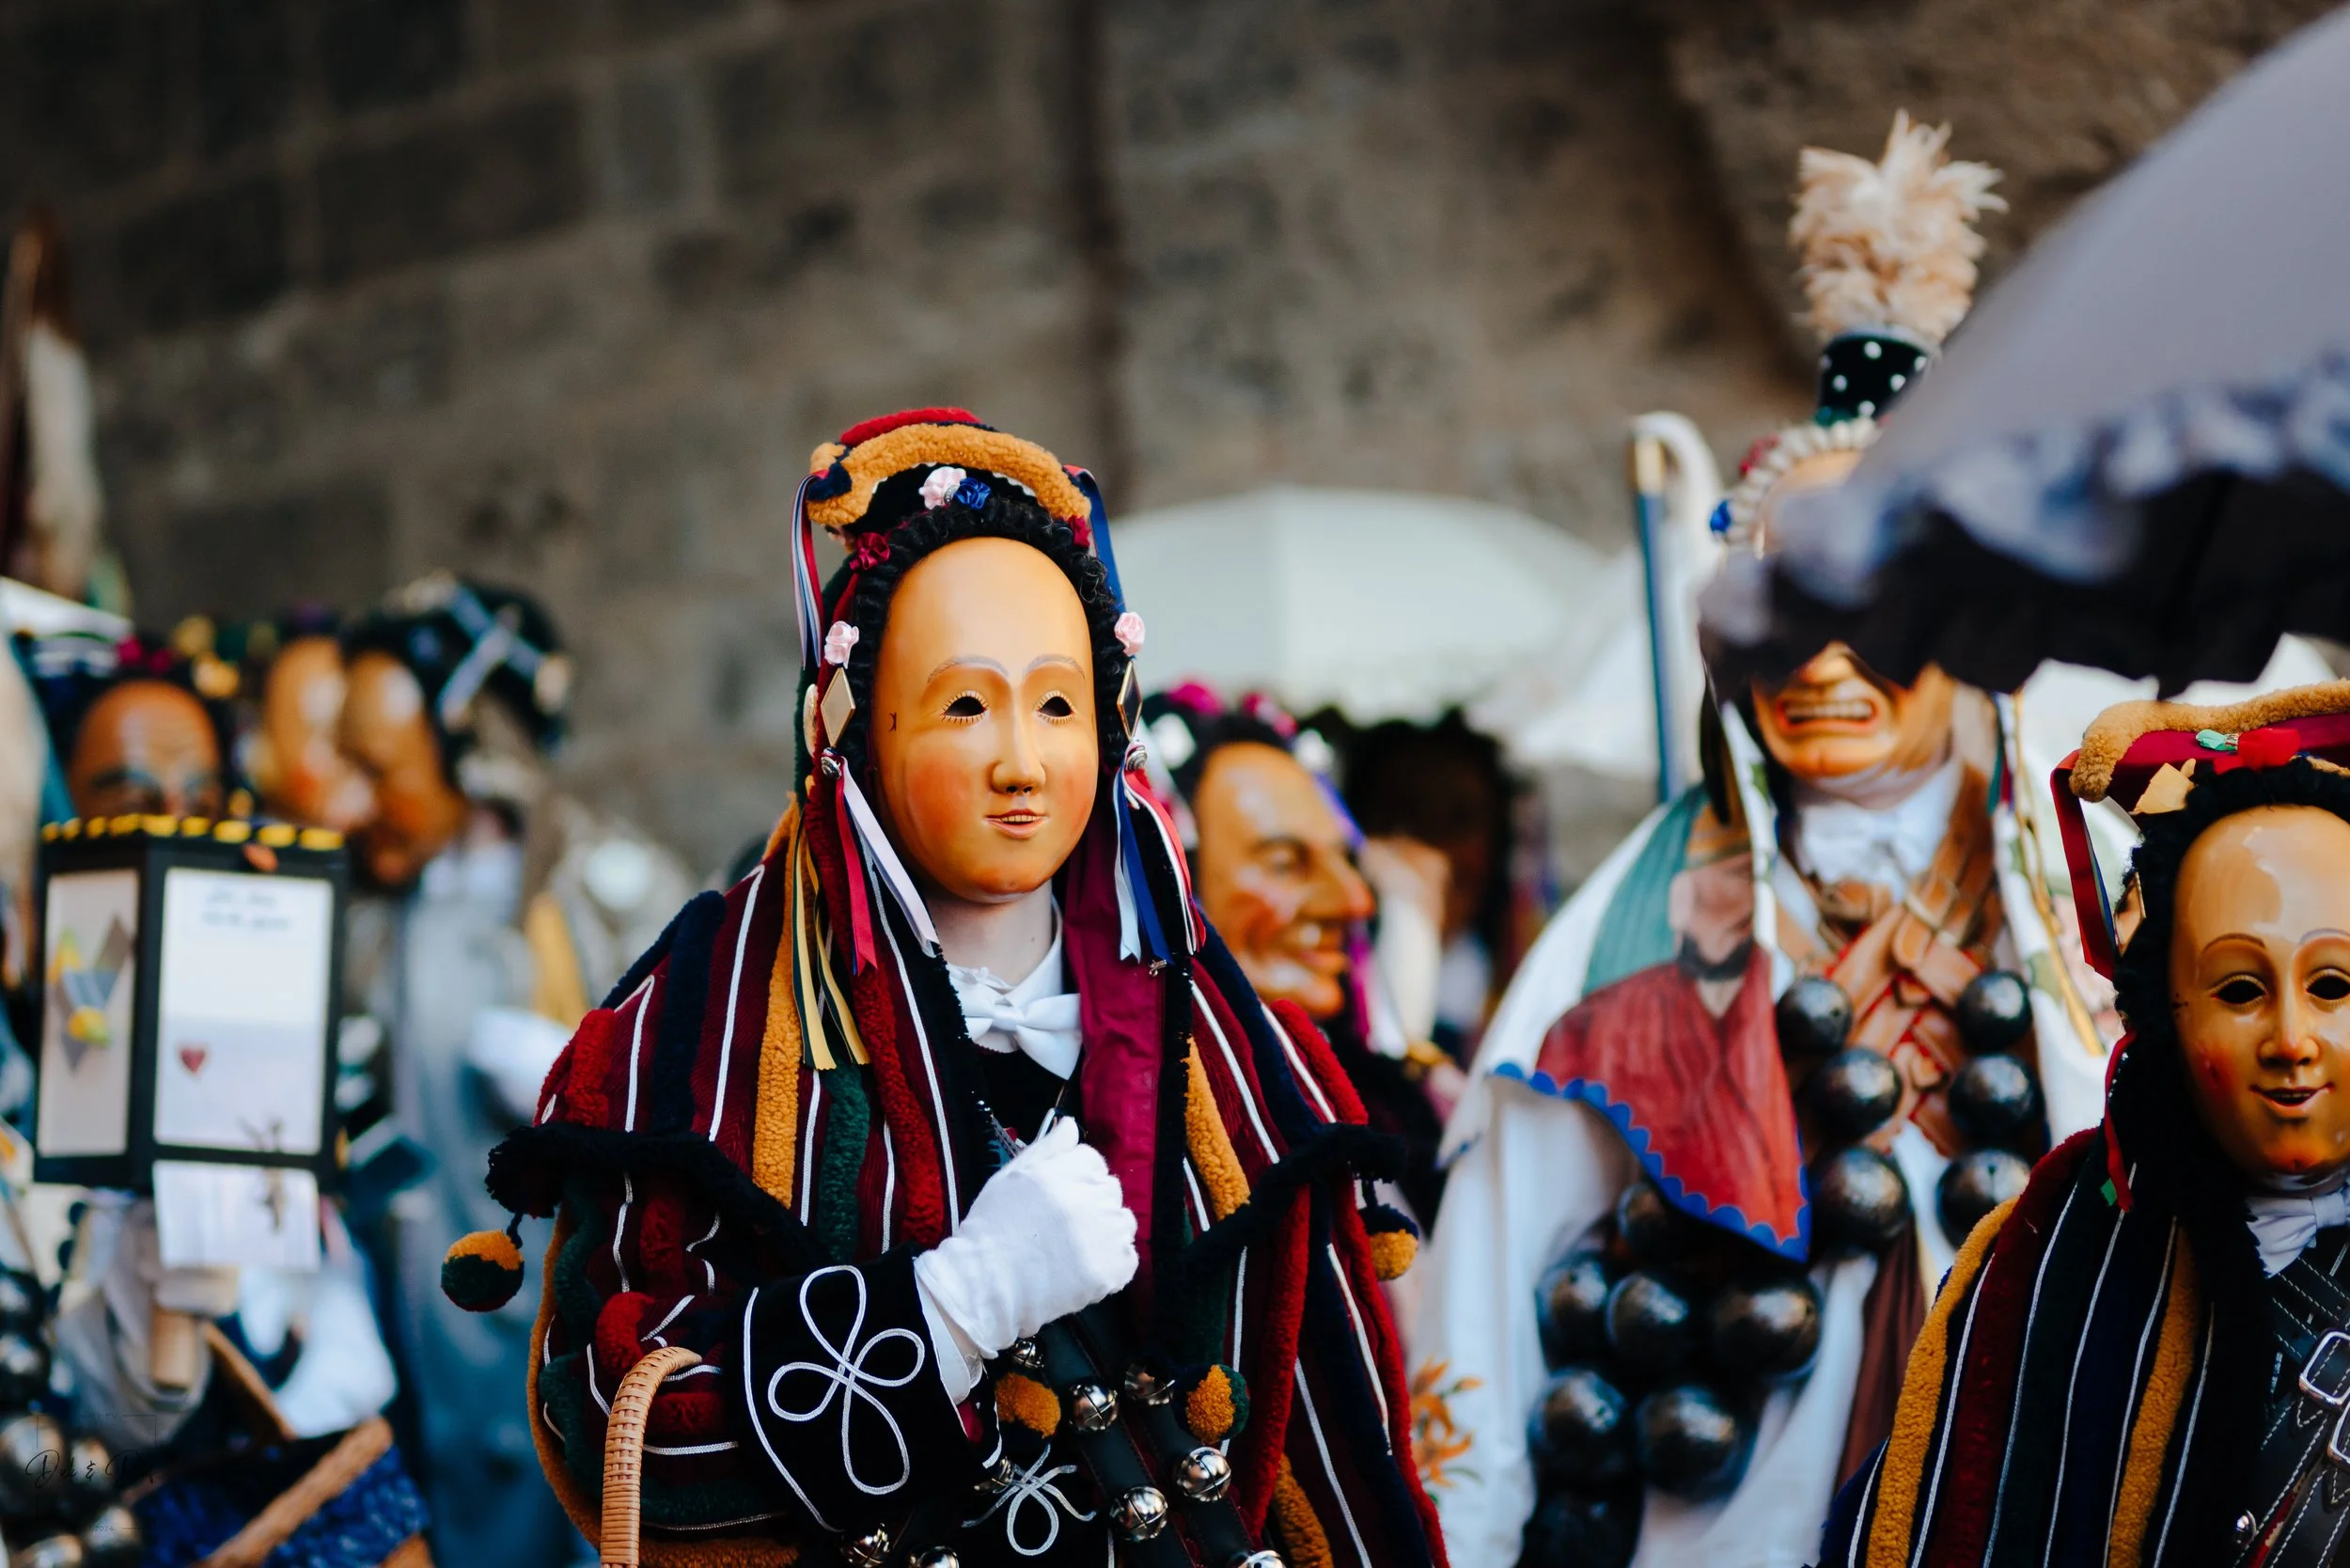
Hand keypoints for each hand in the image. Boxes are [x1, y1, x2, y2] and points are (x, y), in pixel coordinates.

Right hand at [912, 1120, 1137, 1365]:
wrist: (987, 1284)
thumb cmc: (993, 1227)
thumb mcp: (1011, 1175)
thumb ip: (1047, 1148)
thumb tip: (1072, 1125)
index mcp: (1065, 1172)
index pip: (1091, 1161)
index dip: (1075, 1178)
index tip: (1058, 1198)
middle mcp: (1089, 1198)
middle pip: (1109, 1189)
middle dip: (1091, 1202)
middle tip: (1062, 1226)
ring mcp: (1104, 1235)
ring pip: (1123, 1222)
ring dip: (1106, 1231)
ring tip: (1074, 1249)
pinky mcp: (1111, 1270)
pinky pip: (1128, 1258)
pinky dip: (1113, 1264)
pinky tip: (1084, 1268)